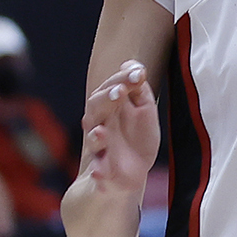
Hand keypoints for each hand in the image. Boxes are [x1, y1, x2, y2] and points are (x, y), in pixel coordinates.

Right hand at [78, 59, 160, 194]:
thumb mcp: (143, 110)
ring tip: (102, 132)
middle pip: (95, 108)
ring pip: (92, 140)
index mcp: (108, 108)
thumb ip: (139, 89)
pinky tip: (98, 172)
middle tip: (120, 92)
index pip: (110, 88)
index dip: (122, 79)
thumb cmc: (135, 137)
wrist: (129, 173)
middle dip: (106, 100)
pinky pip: (97, 172)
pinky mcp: (103, 171)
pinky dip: (98, 172)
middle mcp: (99, 125)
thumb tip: (133, 62)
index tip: (139, 73)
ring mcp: (100, 149)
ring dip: (97, 136)